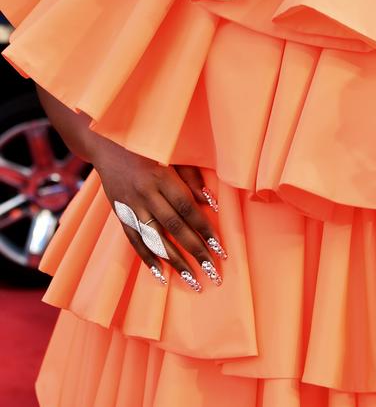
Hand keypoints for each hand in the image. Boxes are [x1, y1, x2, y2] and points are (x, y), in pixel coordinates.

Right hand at [90, 136, 226, 289]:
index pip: (187, 209)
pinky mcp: (120, 213)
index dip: (204, 229)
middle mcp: (146, 194)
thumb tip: (210, 203)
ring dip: (174, 261)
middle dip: (195, 251)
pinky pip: (134, 240)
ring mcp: (131, 206)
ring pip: (154, 239)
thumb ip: (191, 179)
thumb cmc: (149, 148)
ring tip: (191, 280)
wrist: (108, 143)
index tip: (220, 249)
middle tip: (212, 272)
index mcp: (162, 177)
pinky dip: (147, 259)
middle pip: (174, 227)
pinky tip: (161, 275)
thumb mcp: (173, 156)